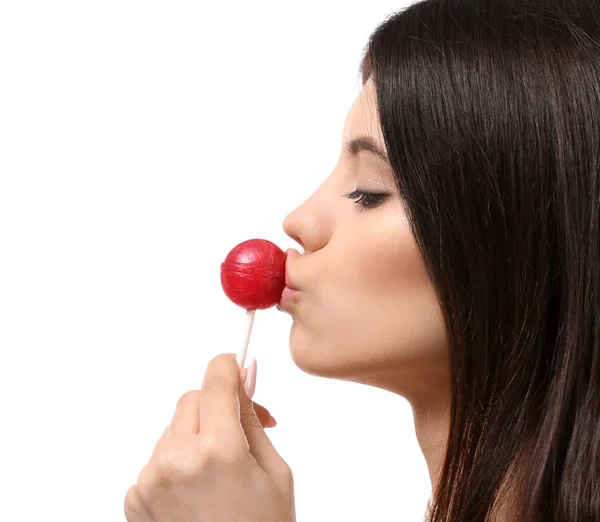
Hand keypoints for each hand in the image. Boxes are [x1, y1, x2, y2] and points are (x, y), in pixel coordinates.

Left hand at [124, 353, 295, 521]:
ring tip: (218, 469)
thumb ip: (252, 418)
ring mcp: (151, 480)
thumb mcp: (274, 470)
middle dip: (216, 404)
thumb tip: (247, 375)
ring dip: (195, 434)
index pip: (216, 380)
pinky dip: (176, 461)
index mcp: (219, 451)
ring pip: (173, 427)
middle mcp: (177, 461)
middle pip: (191, 399)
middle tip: (238, 427)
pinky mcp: (136, 497)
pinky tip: (196, 489)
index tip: (235, 365)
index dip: (228, 366)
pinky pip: (158, 456)